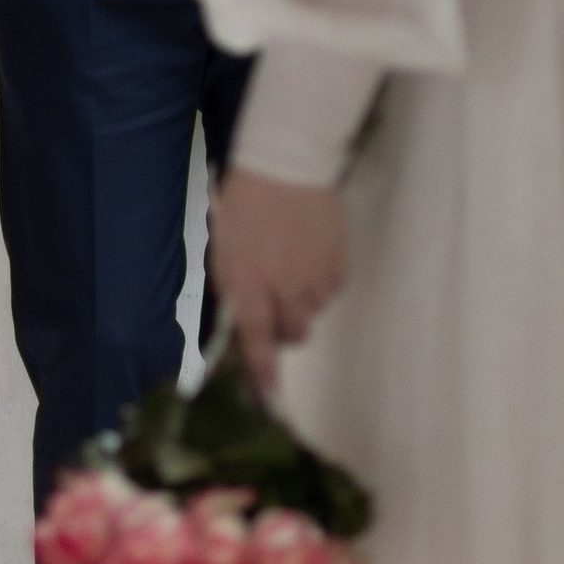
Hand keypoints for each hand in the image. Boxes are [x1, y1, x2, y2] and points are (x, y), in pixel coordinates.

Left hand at [209, 166, 347, 392]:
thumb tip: (241, 321)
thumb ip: (233, 288)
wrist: (286, 162)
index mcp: (247, 284)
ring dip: (301, 301)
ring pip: (312, 312)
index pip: (255, 341)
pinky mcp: (339, 265)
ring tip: (290, 262)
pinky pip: (331, 290)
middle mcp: (283, 289)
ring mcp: (315, 278)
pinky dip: (320, 281)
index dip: (262, 374)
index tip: (269, 401)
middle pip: (292, 335)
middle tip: (275, 303)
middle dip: (283, 329)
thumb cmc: (244, 202)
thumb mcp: (224, 247)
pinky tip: (309, 252)